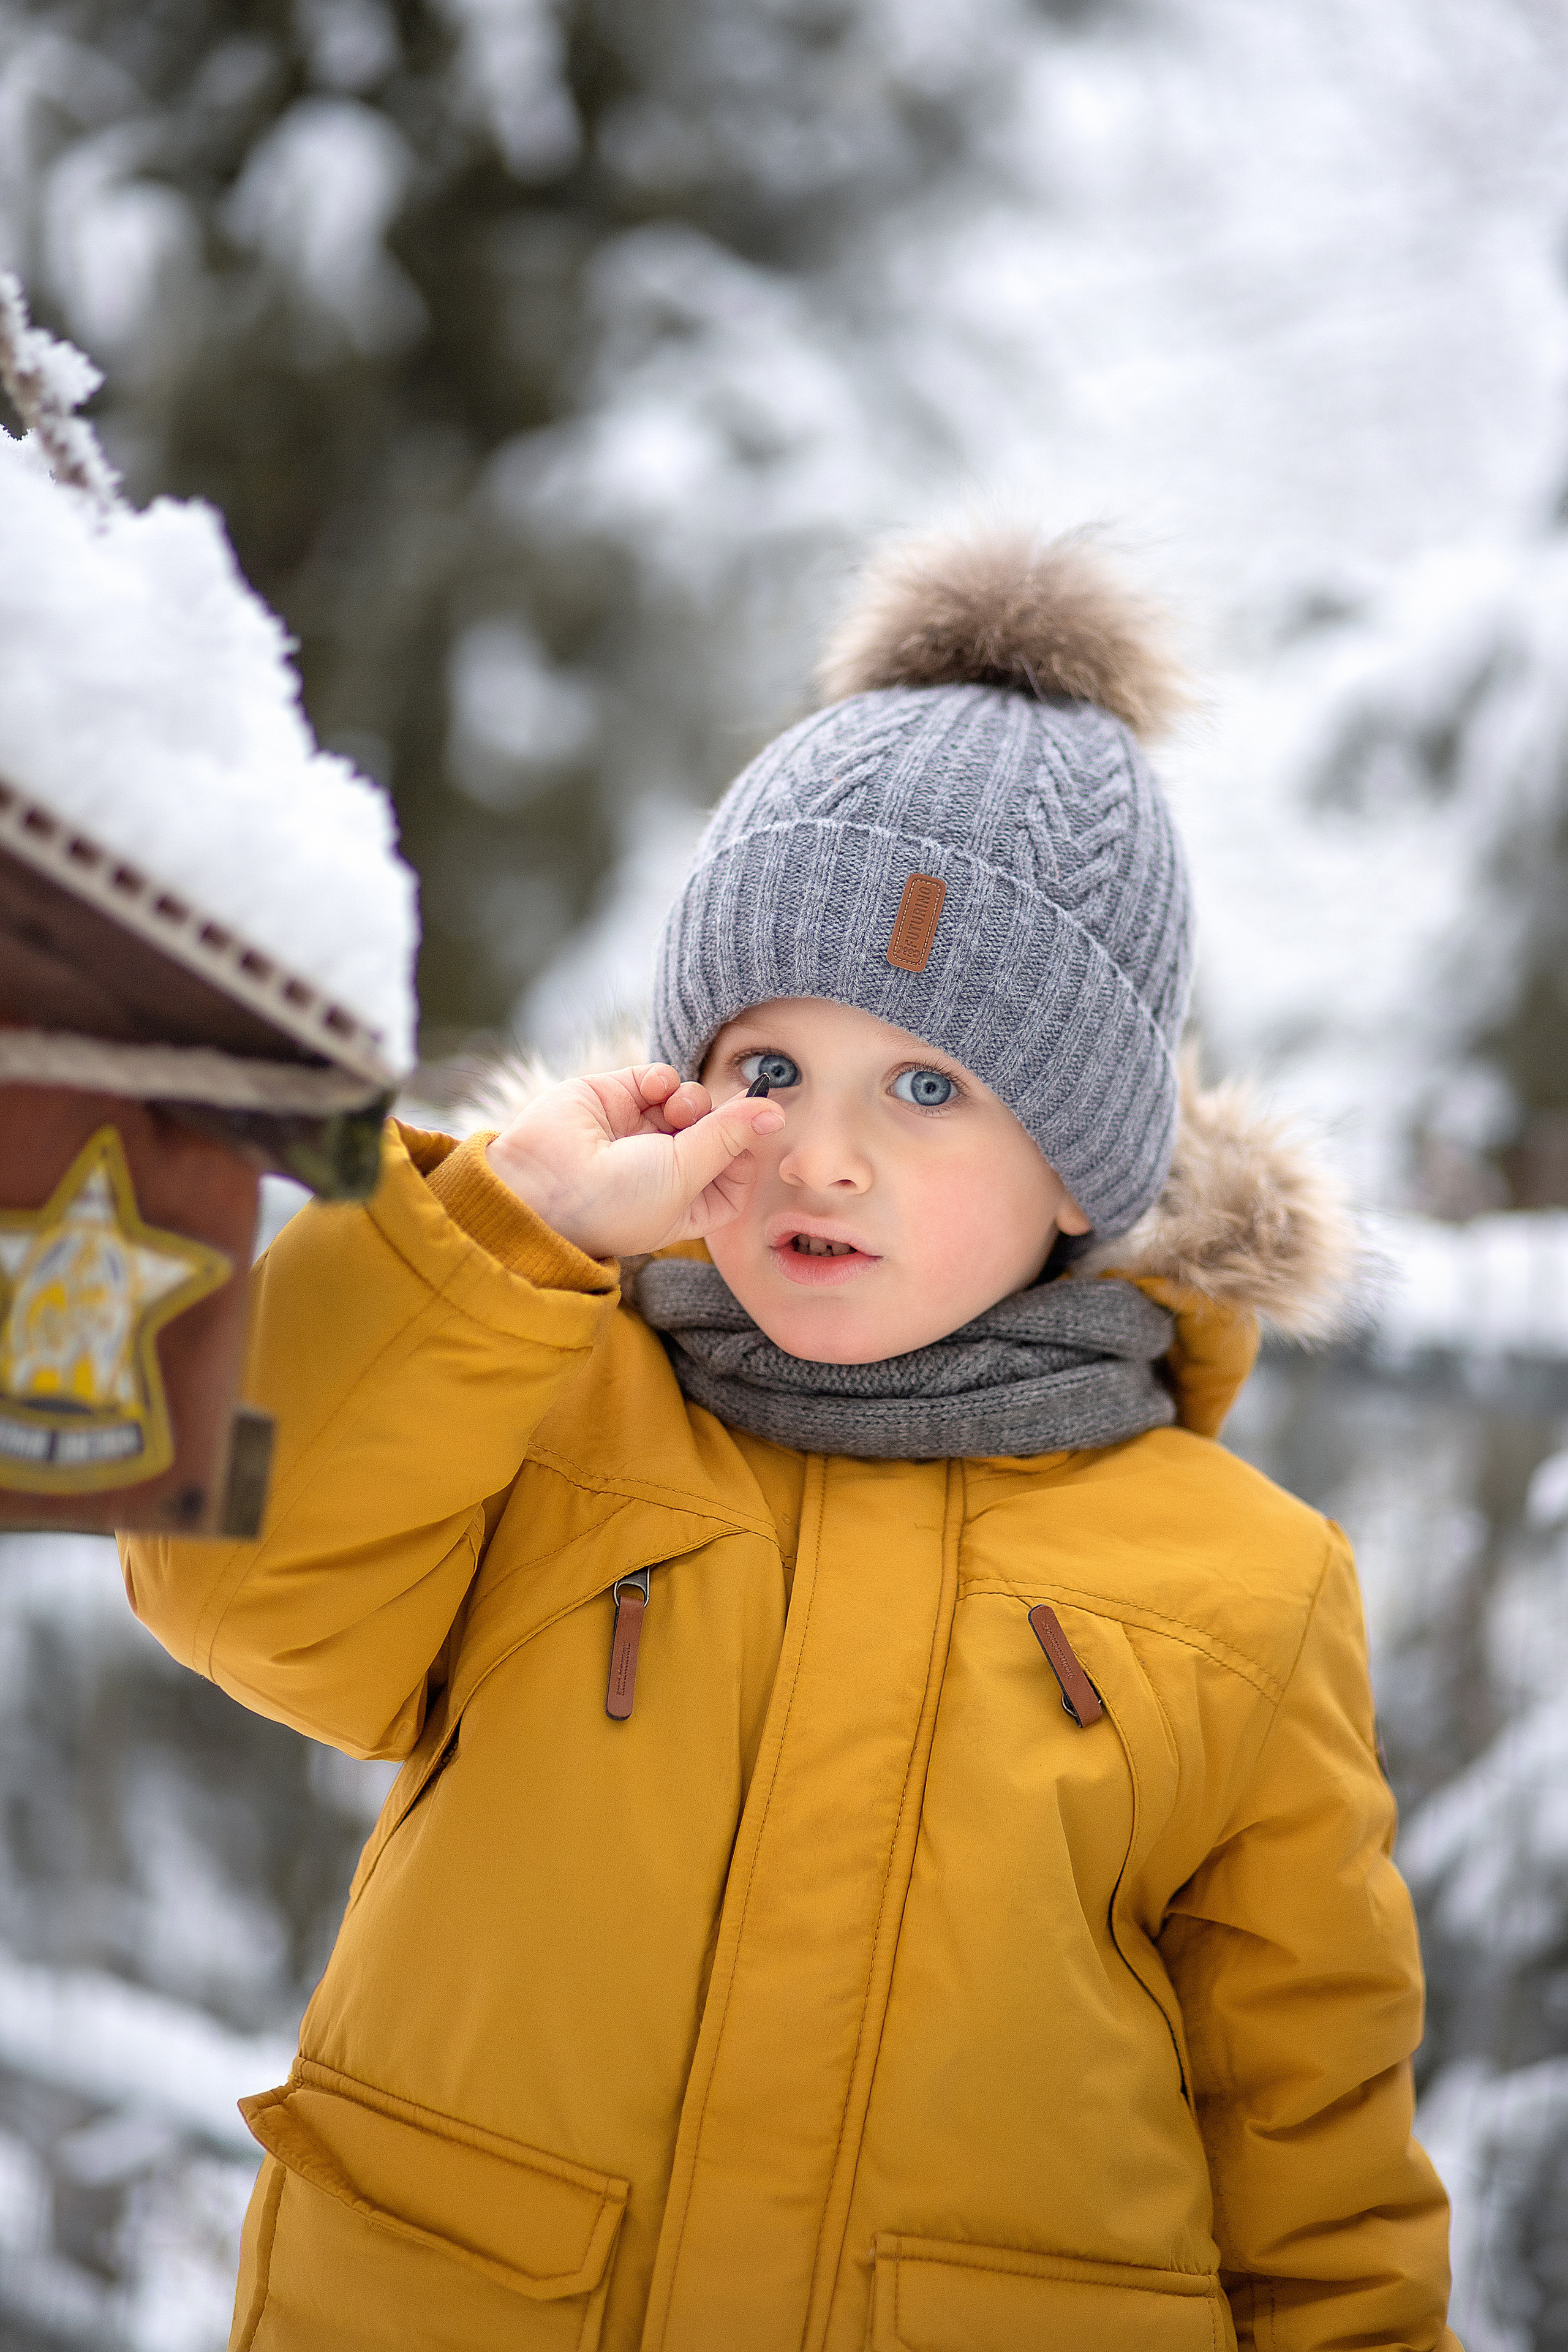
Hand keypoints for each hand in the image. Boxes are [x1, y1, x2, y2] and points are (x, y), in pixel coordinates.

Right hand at [485, 1063, 782, 1259]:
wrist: (541, 1182)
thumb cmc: (615, 1200)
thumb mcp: (686, 1175)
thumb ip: (730, 1136)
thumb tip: (775, 1111)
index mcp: (683, 1206)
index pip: (735, 1179)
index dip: (745, 1158)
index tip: (750, 1142)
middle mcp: (662, 1168)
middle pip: (718, 1134)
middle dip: (722, 1123)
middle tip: (710, 1123)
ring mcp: (639, 1131)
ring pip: (692, 1101)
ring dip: (695, 1100)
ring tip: (678, 1112)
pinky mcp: (615, 1097)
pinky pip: (658, 1078)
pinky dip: (664, 1080)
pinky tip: (653, 1092)